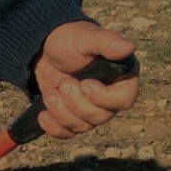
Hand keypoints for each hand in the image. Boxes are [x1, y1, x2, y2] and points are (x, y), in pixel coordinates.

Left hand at [33, 21, 139, 138]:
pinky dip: (53, 127)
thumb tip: (128, 47)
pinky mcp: (71, 117)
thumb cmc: (70, 39)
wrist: (43, 50)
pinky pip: (66, 133)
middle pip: (100, 116)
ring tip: (50, 93)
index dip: (104, 98)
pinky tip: (42, 115)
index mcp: (121, 77)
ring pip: (81, 126)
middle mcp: (109, 97)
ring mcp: (89, 109)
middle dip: (76, 103)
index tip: (85, 85)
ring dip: (61, 113)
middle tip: (62, 84)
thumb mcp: (86, 37)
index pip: (123, 100)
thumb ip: (107, 42)